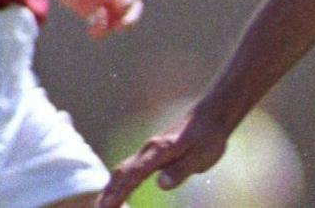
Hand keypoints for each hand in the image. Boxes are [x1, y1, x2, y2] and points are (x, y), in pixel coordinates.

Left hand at [49, 0, 144, 38]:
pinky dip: (100, 29)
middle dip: (130, 18)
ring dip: (114, 27)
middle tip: (120, 27)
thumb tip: (116, 0)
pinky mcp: (89, 8)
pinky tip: (92, 32)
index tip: (118, 5)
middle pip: (133, 6)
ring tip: (99, 33)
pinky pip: (101, 23)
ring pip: (119, 17)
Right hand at [97, 110, 229, 206]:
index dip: (120, 191)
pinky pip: (129, 168)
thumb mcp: (201, 155)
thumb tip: (161, 184)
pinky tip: (116, 191)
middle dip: (108, 192)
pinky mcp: (151, 153)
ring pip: (123, 170)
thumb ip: (181, 169)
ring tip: (102, 205)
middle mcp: (149, 149)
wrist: (212, 116)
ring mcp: (148, 150)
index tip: (107, 206)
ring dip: (110, 187)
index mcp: (159, 150)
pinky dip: (119, 181)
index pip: (134, 174)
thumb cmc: (209, 136)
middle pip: (122, 172)